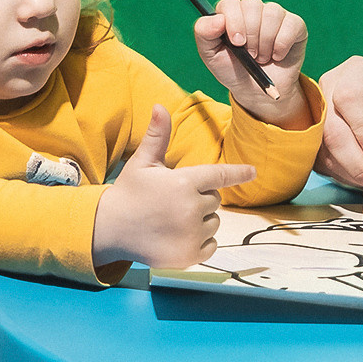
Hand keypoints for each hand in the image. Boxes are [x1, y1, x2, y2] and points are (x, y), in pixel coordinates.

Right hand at [92, 105, 256, 270]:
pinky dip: (201, 241)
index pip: (219, 175)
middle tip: (174, 201)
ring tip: (174, 219)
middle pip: (215, 199)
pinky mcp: (189, 255)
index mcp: (183, 182)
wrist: (109, 229)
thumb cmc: (129, 193)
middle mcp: (190, 208)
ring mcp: (191, 234)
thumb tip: (159, 106)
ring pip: (214, 222)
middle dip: (200, 198)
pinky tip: (179, 236)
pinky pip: (211, 244)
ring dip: (201, 220)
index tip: (253, 172)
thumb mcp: (142, 163)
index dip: (238, 173)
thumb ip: (157, 136)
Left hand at [196, 0, 309, 125]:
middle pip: (252, 4)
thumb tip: (217, 18)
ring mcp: (274, 15)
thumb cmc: (232, 70)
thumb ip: (204, 33)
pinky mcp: (294, 24)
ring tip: (261, 57)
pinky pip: (291, 24)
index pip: (230, 3)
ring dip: (265, 42)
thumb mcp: (211, 56)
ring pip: (272, 13)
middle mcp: (252, 9)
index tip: (237, 43)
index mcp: (230, 13)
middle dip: (251, 35)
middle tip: (250, 54)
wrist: (258, 92)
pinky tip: (277, 55)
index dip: (234, 21)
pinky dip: (282, 45)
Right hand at [317, 54, 362, 191]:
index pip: (349, 96)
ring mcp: (317, 115)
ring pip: (325, 151)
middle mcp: (329, 89)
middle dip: (357, 161)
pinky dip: (347, 177)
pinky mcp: (313, 140)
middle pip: (331, 128)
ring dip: (355, 173)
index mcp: (357, 72)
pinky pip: (323, 165)